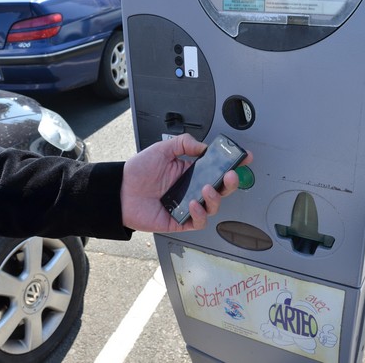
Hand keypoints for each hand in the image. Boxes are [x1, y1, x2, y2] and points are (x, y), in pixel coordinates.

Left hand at [120, 134, 251, 232]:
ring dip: (215, 198)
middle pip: (221, 189)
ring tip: (207, 189)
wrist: (119, 191)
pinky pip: (197, 221)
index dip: (232, 165)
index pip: (217, 169)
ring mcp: (187, 206)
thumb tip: (204, 146)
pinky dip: (199, 214)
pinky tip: (193, 204)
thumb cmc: (137, 172)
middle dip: (231, 183)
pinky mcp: (179, 221)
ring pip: (213, 206)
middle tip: (231, 175)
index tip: (244, 158)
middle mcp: (192, 189)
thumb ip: (184, 143)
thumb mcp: (162, 149)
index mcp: (191, 172)